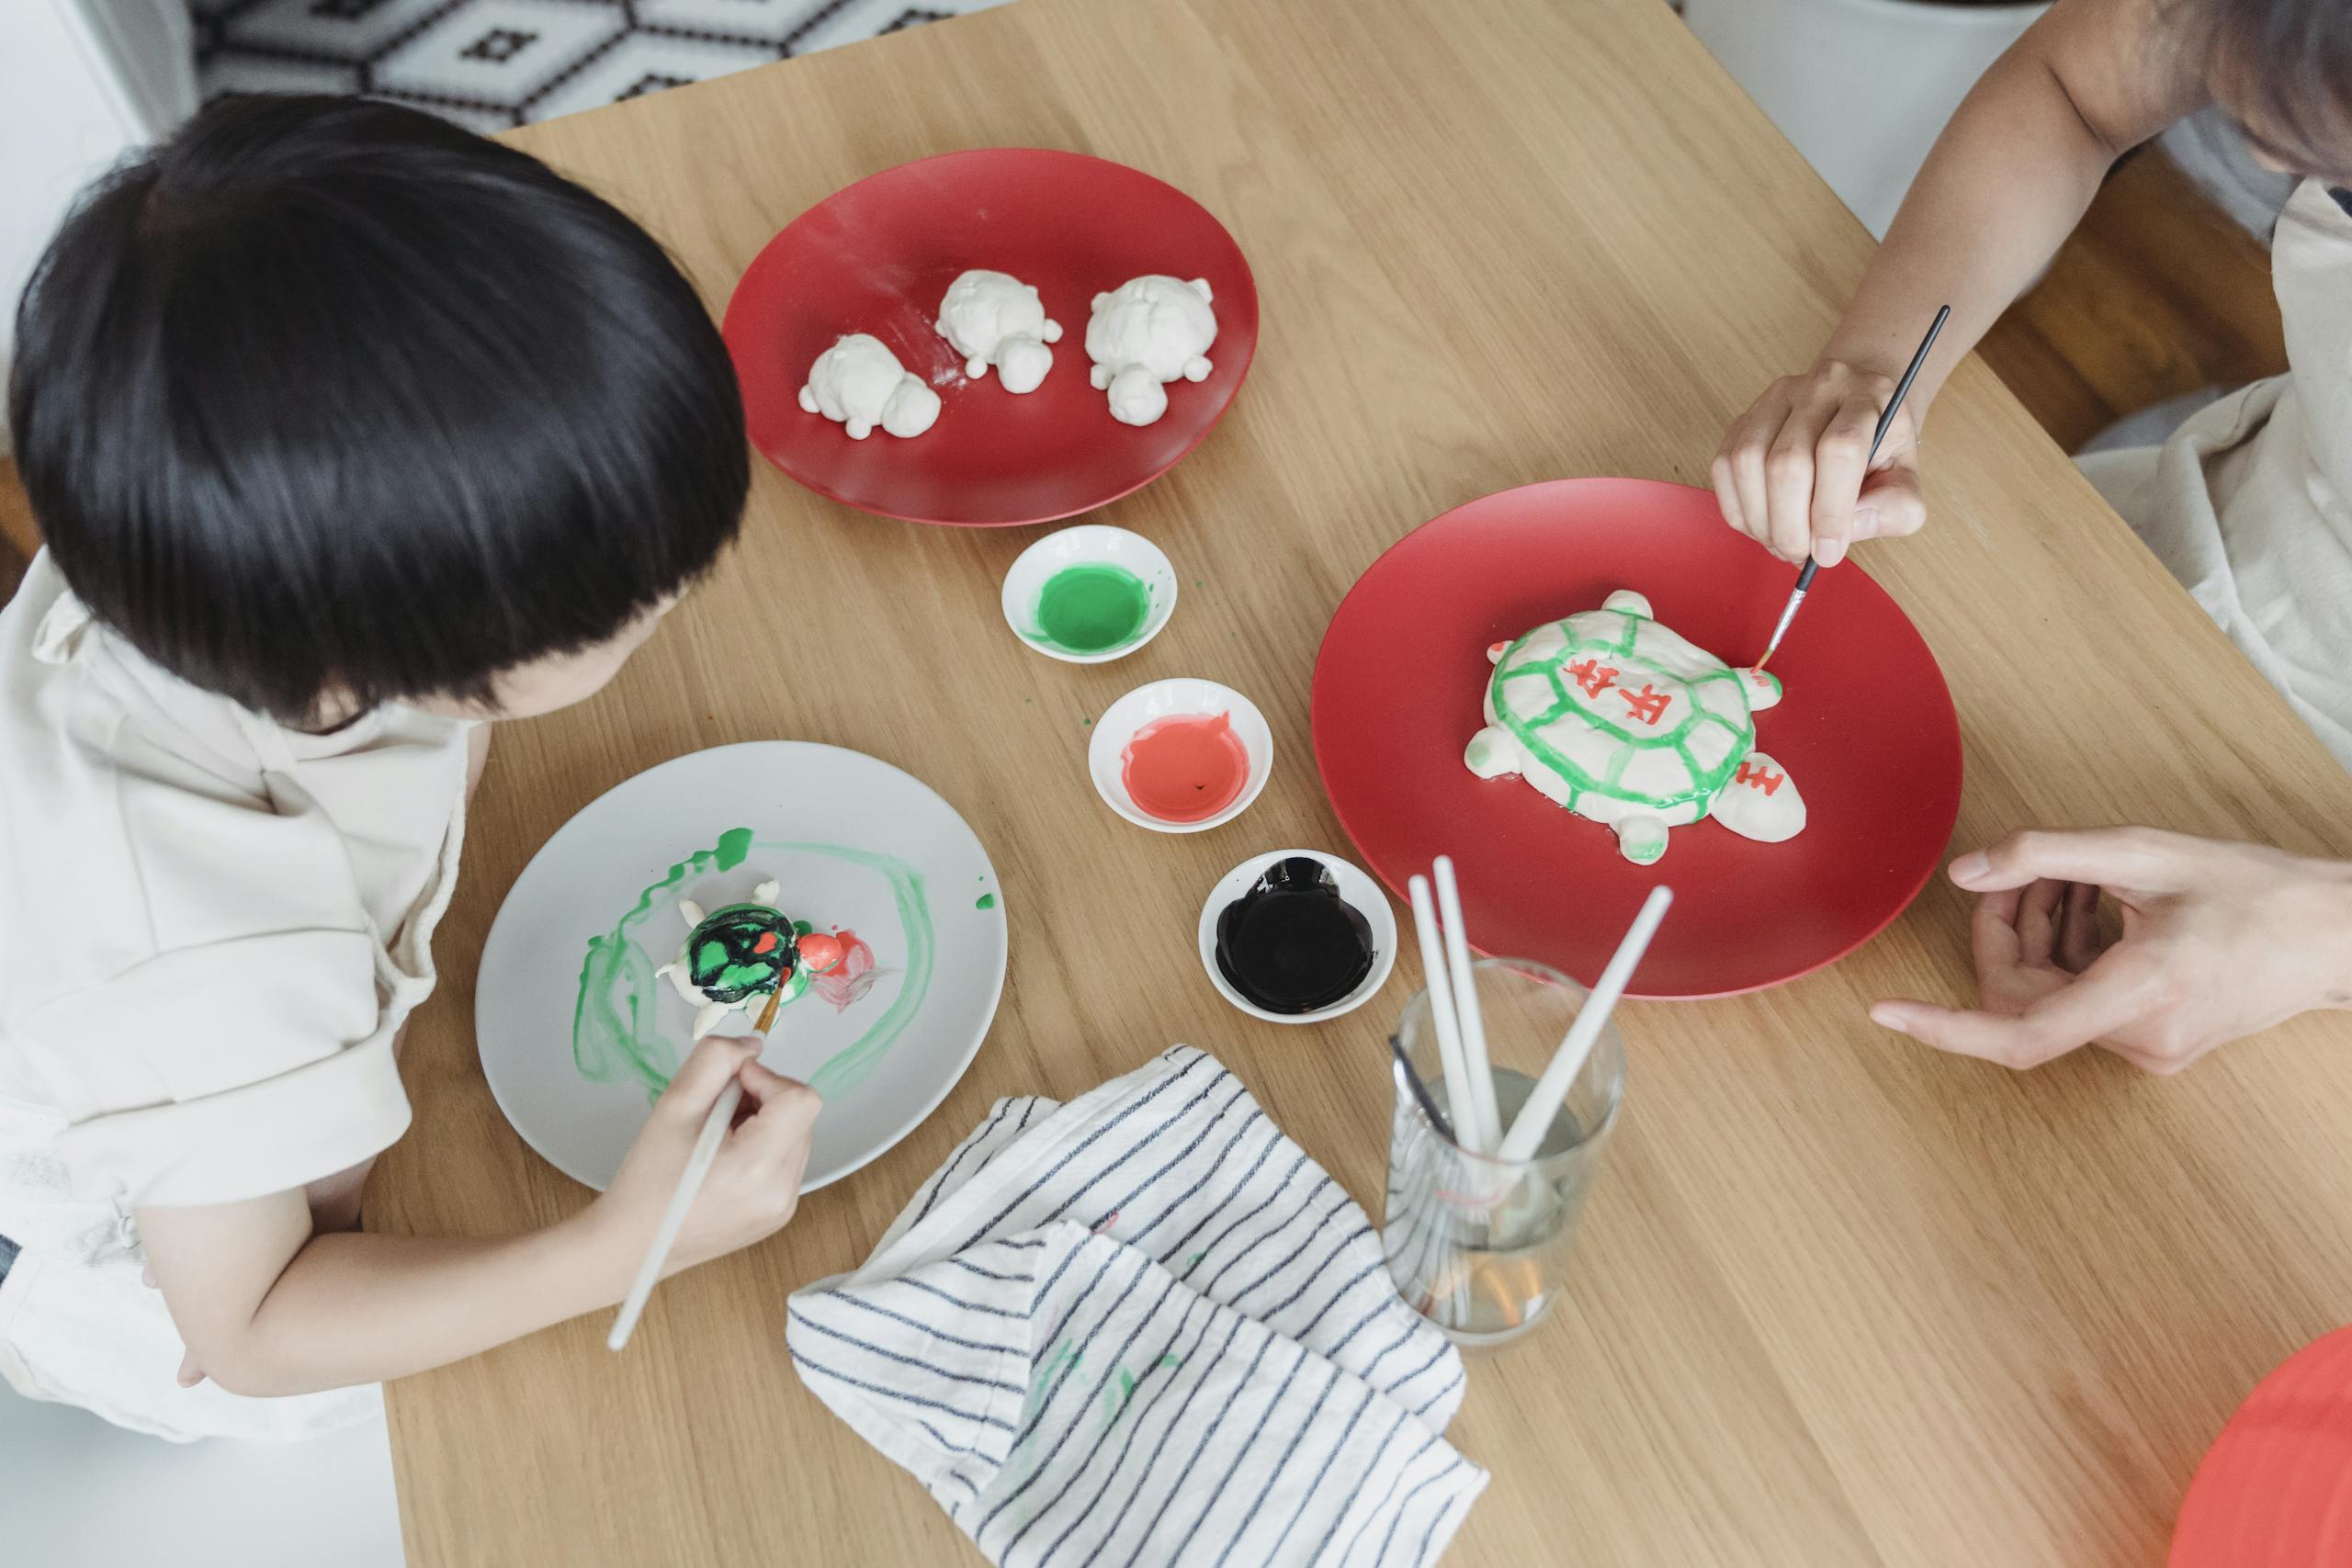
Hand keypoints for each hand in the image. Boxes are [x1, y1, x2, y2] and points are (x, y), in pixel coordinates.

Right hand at [592, 1033, 821, 1279]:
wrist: (630, 1247)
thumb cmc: (647, 1179)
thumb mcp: (674, 1105)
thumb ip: (715, 1060)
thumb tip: (754, 1046)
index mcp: (758, 1167)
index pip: (801, 1098)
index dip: (766, 1080)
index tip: (728, 1089)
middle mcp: (782, 1191)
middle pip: (801, 1115)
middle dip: (762, 1100)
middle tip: (715, 1114)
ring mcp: (784, 1207)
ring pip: (795, 1135)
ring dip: (763, 1123)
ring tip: (715, 1139)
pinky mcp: (777, 1215)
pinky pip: (785, 1162)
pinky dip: (762, 1149)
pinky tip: (722, 1161)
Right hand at [1711, 360, 1927, 566]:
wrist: (1854, 406)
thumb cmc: (1879, 448)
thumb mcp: (1907, 479)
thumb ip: (1894, 509)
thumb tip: (1847, 529)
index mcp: (1869, 398)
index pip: (1840, 451)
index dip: (1830, 512)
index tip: (1828, 553)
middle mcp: (1820, 387)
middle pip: (1787, 463)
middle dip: (1790, 526)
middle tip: (1801, 555)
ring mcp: (1775, 399)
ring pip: (1747, 463)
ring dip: (1760, 520)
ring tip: (1782, 542)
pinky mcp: (1744, 418)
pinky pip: (1723, 467)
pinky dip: (1739, 508)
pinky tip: (1762, 523)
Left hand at [1872, 828, 2351, 1072]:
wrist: (2338, 936)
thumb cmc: (2256, 892)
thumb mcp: (2146, 853)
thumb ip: (2047, 856)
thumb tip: (1966, 873)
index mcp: (2142, 992)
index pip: (2020, 1034)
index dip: (1945, 1028)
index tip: (1887, 1014)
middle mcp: (2142, 1036)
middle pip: (2025, 997)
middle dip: (2009, 931)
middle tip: (2028, 871)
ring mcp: (2151, 1048)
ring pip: (2052, 996)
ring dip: (2042, 936)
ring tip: (2077, 878)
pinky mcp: (2157, 1044)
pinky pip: (2082, 1000)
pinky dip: (2073, 952)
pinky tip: (2097, 905)